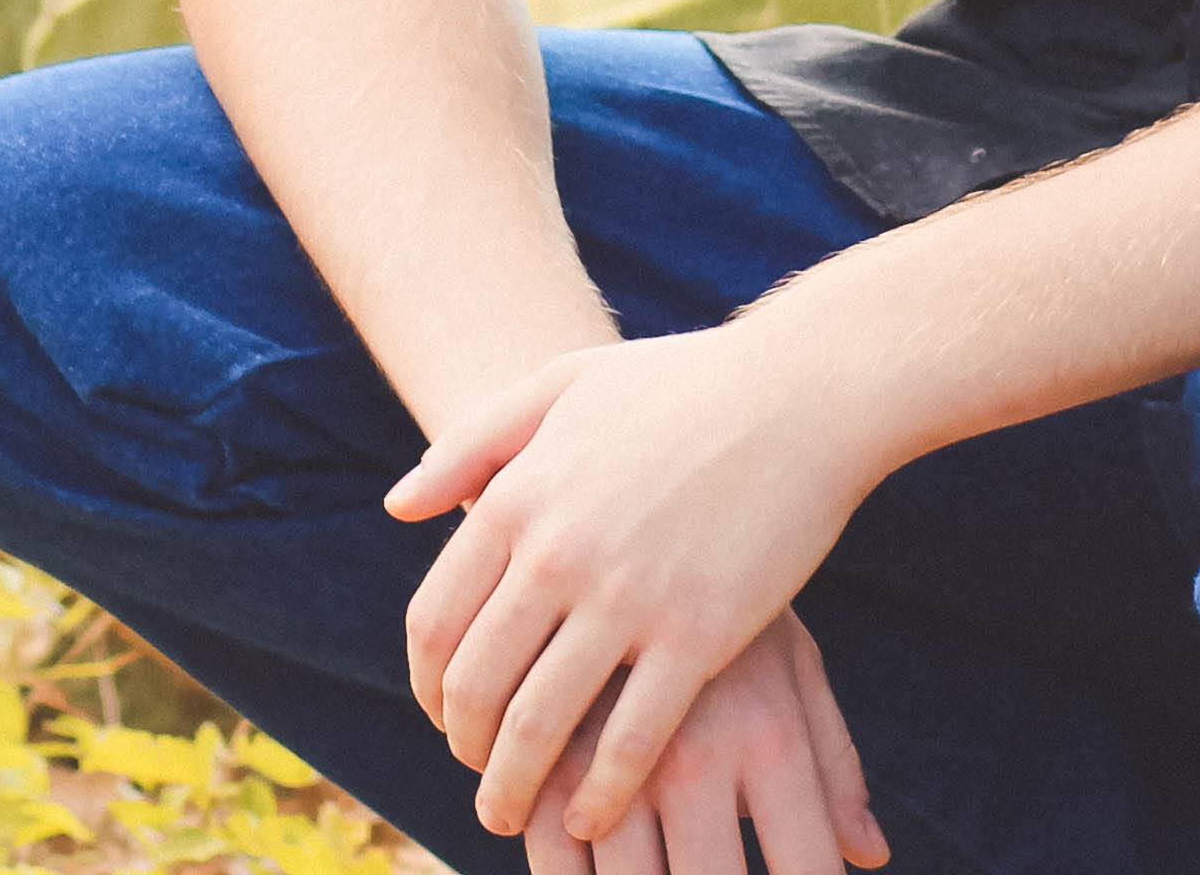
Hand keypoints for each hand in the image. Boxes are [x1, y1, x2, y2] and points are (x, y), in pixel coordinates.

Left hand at [388, 324, 891, 848]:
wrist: (801, 394)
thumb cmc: (683, 385)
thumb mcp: (563, 384)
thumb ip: (473, 441)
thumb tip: (398, 506)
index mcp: (519, 495)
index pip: (435, 621)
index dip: (427, 685)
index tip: (445, 714)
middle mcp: (559, 552)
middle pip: (476, 683)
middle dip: (465, 745)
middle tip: (478, 774)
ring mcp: (629, 597)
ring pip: (541, 724)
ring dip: (514, 786)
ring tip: (512, 815)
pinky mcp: (700, 634)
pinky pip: (631, 739)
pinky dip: (601, 791)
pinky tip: (591, 815)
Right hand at [513, 615, 886, 874]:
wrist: (658, 464)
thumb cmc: (739, 580)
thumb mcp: (797, 666)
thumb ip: (834, 767)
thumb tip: (872, 856)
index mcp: (773, 739)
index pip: (805, 871)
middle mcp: (698, 750)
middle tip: (704, 869)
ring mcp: (627, 741)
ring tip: (632, 864)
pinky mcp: (544, 713)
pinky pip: (544, 837)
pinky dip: (555, 855)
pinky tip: (562, 846)